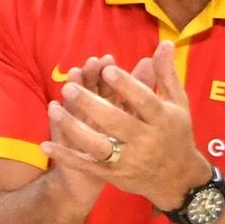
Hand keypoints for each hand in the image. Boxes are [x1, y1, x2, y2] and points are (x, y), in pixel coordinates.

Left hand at [42, 41, 211, 211]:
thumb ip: (166, 74)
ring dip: (74, 129)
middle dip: (92, 105)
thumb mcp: (177, 103)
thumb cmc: (176, 133)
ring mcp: (129, 160)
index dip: (127, 85)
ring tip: (54, 109)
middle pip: (117, 122)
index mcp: (162, 120)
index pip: (144, 101)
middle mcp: (146, 141)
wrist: (178, 180)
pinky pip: (87, 166)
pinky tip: (46, 145)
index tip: (107, 68)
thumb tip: (165, 42)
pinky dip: (67, 157)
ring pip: (98, 145)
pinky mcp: (114, 175)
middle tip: (69, 86)